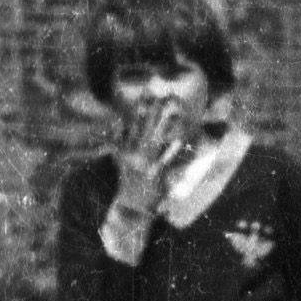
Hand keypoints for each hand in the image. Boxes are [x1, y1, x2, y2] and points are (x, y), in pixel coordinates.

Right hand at [113, 96, 190, 222]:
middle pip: (146, 127)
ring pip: (156, 139)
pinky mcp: (156, 175)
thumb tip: (118, 122)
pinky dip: (174, 150)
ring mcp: (146, 164)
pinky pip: (167, 159)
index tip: (148, 93)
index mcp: (126, 149)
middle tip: (165, 95)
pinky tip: (182, 140)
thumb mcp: (119, 160)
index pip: (133, 124)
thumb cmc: (127, 182)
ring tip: (174, 110)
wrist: (130, 207)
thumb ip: (118, 140)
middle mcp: (135, 154)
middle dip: (156, 111)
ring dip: (164, 124)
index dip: (141, 108)